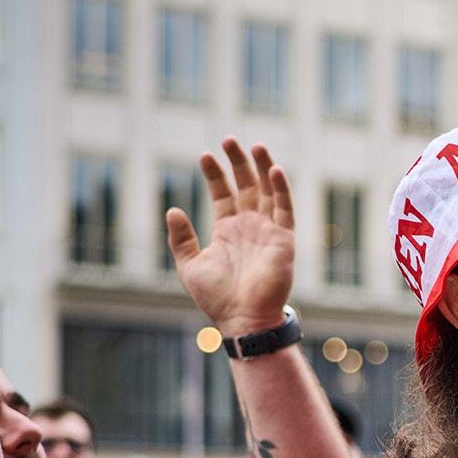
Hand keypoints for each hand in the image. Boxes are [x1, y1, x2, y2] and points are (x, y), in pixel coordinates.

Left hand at [169, 138, 295, 335]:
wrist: (242, 318)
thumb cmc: (215, 297)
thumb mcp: (189, 265)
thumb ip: (181, 238)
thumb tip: (172, 209)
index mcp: (227, 230)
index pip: (223, 194)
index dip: (215, 174)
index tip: (205, 155)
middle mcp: (249, 226)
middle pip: (246, 186)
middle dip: (238, 162)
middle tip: (229, 139)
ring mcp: (268, 230)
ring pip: (268, 191)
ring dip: (262, 167)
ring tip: (254, 145)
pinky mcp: (283, 239)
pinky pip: (285, 208)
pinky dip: (281, 188)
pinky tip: (274, 169)